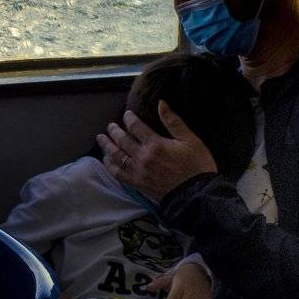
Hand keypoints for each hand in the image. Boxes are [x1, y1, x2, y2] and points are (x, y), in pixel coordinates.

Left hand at [97, 101, 217, 201]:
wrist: (197, 195)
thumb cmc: (196, 166)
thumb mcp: (190, 140)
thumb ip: (173, 121)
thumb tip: (161, 103)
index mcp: (155, 144)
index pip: (136, 127)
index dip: (129, 119)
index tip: (127, 115)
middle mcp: (143, 157)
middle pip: (122, 140)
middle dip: (114, 131)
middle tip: (110, 126)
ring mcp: (138, 171)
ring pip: (117, 156)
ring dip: (107, 146)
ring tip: (101, 138)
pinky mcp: (137, 184)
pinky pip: (118, 174)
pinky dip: (110, 166)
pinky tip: (106, 160)